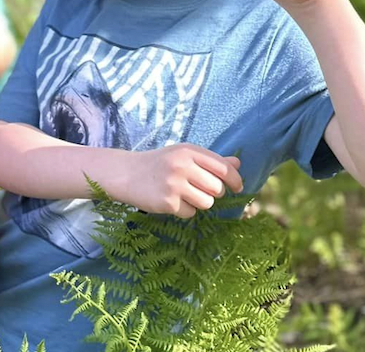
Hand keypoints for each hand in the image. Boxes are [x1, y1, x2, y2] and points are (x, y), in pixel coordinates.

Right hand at [116, 144, 242, 217]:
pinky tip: (171, 200)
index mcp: (188, 151)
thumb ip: (211, 161)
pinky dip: (184, 210)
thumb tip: (238, 163)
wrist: (127, 173)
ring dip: (199, 203)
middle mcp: (182, 165)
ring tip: (182, 194)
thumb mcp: (183, 155)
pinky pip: (191, 213)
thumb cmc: (160, 164)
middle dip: (212, 192)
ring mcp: (174, 184)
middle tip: (196, 188)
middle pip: (217, 188)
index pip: (223, 168)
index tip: (237, 187)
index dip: (235, 180)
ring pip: (207, 203)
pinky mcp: (167, 202)